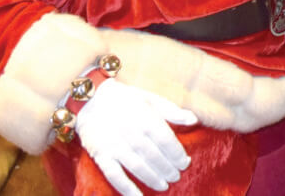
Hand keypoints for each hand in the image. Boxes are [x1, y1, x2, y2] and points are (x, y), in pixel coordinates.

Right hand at [75, 78, 198, 193]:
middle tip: (176, 176)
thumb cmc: (124, 98)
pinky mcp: (101, 154)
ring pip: (137, 167)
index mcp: (145, 117)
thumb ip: (171, 111)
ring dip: (152, 178)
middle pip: (154, 156)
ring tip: (164, 186)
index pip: (166, 140)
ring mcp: (114, 145)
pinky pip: (114, 174)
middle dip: (167, 168)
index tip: (185, 162)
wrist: (90, 98)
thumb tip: (194, 120)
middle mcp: (131, 133)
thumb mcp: (149, 98)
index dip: (177, 154)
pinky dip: (126, 187)